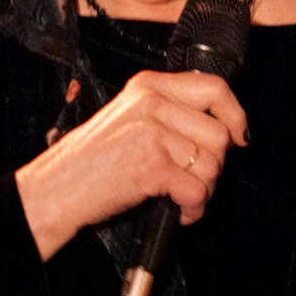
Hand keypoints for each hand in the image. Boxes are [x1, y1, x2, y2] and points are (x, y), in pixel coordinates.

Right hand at [15, 69, 247, 259]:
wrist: (57, 188)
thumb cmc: (90, 160)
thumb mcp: (129, 117)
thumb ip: (170, 112)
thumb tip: (221, 127)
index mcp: (149, 86)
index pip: (213, 87)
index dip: (235, 115)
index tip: (239, 136)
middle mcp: (152, 104)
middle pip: (219, 134)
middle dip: (212, 165)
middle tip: (191, 178)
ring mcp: (152, 133)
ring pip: (211, 165)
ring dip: (202, 190)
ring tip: (179, 196)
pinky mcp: (152, 166)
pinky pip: (197, 191)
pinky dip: (192, 209)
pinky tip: (177, 209)